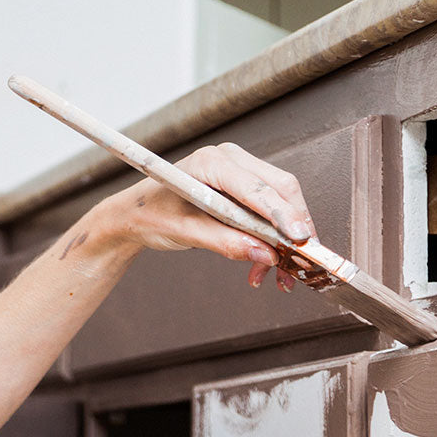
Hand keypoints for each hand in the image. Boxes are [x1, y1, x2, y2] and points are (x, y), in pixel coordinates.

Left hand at [107, 142, 316, 292]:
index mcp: (212, 163)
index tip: (300, 240)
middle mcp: (231, 161)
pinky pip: (270, 211)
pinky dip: (274, 240)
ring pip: (281, 202)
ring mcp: (239, 172)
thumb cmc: (151, 215)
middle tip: (299, 262)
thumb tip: (264, 255)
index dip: (283, 215)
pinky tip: (265, 266)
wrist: (136, 215)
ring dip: (286, 240)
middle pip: (281, 190)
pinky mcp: (243, 189)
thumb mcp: (185, 233)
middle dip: (294, 229)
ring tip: (280, 275)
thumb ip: (225, 242)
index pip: (259, 188)